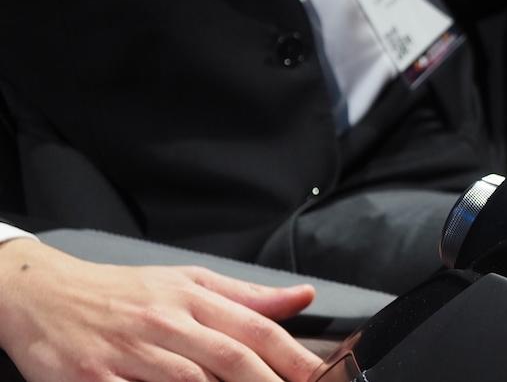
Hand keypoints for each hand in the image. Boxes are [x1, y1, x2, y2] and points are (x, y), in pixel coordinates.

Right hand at [0, 240, 321, 381]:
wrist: (42, 295)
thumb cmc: (120, 293)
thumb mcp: (185, 282)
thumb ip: (245, 296)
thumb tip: (303, 297)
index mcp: (192, 298)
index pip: (254, 328)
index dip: (291, 356)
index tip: (317, 376)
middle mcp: (165, 322)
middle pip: (229, 357)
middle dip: (267, 381)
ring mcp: (129, 352)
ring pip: (188, 381)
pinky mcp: (94, 378)